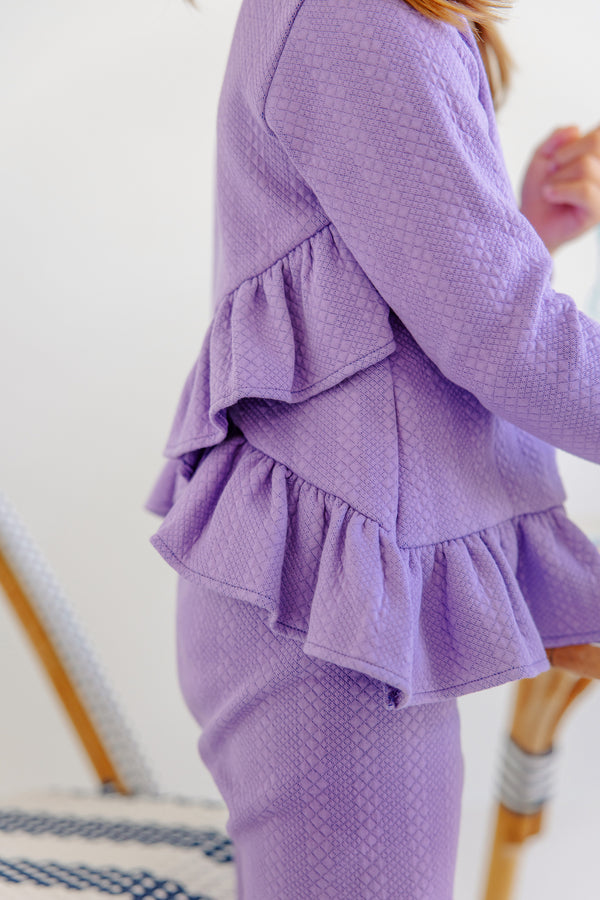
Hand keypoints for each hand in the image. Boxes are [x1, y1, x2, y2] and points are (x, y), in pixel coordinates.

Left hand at [518, 124, 599, 254]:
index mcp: (597, 155)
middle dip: (563, 155)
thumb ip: (557, 138)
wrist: (529, 220)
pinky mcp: (598, 211)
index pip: (599, 132)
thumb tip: (576, 128)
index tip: (558, 157)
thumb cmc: (539, 189)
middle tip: (551, 173)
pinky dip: (561, 191)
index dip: (577, 139)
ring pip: (586, 166)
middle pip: (595, 142)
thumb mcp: (542, 156)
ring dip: (558, 178)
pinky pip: (585, 190)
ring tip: (551, 190)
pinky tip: (551, 196)